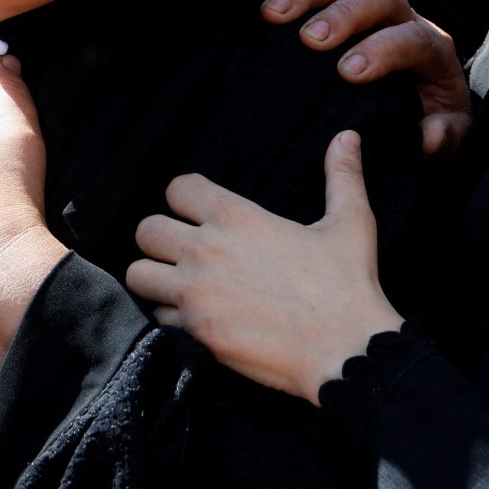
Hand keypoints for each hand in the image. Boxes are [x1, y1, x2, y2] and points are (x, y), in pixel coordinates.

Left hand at [126, 131, 401, 404]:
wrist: (346, 351)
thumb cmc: (348, 286)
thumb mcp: (350, 224)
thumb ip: (341, 177)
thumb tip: (347, 137)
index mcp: (235, 217)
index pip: (177, 188)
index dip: (185, 198)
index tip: (198, 214)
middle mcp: (205, 250)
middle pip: (146, 231)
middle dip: (161, 240)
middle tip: (184, 253)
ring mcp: (195, 293)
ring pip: (138, 276)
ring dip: (155, 279)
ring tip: (178, 286)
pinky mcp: (194, 332)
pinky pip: (158, 319)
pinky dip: (172, 320)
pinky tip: (196, 320)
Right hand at [261, 0, 469, 156]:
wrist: (422, 96)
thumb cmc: (429, 115)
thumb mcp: (445, 132)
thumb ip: (444, 135)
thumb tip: (429, 136)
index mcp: (432, 50)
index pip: (413, 38)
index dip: (382, 50)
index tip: (347, 72)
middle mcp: (403, 18)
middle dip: (343, 14)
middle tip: (310, 39)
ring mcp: (371, 6)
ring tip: (274, 13)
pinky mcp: (344, 1)